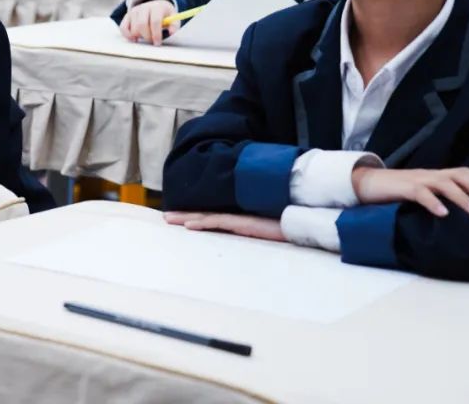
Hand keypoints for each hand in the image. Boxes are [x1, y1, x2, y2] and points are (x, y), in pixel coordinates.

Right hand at [121, 0, 177, 44]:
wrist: (156, 4)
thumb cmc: (165, 14)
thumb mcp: (173, 17)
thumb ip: (174, 25)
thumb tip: (171, 32)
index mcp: (156, 7)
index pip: (155, 21)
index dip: (156, 34)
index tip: (158, 43)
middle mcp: (143, 7)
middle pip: (141, 25)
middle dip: (147, 36)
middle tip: (152, 41)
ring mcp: (134, 11)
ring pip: (133, 28)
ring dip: (139, 36)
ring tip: (146, 35)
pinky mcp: (127, 16)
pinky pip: (123, 28)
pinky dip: (127, 35)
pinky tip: (134, 38)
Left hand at [164, 211, 285, 241]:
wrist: (303, 226)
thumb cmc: (287, 234)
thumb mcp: (264, 241)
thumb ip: (250, 241)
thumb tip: (240, 252)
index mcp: (240, 222)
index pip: (212, 219)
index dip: (195, 218)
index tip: (178, 220)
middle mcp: (237, 218)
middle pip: (205, 216)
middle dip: (184, 216)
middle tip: (165, 218)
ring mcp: (240, 220)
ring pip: (208, 218)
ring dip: (187, 218)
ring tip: (170, 219)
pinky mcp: (245, 224)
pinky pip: (219, 222)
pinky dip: (203, 223)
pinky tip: (189, 225)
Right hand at [352, 167, 468, 216]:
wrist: (364, 183)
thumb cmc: (392, 191)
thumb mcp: (418, 191)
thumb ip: (435, 195)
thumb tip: (455, 210)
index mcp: (433, 175)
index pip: (462, 172)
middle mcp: (428, 174)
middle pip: (459, 175)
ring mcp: (416, 179)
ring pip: (444, 183)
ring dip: (462, 197)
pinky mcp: (403, 188)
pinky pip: (421, 193)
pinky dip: (434, 203)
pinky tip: (443, 214)